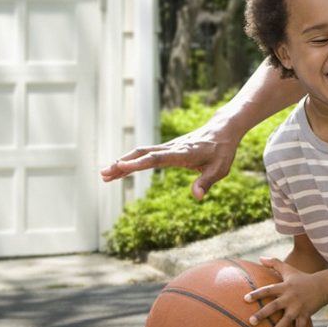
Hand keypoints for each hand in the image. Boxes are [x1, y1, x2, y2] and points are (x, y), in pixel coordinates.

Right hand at [99, 121, 239, 199]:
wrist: (223, 129)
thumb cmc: (222, 151)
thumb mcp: (220, 169)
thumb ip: (207, 182)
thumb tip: (197, 197)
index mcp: (183, 153)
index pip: (157, 159)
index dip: (138, 164)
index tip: (121, 167)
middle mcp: (172, 148)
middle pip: (142, 154)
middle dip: (122, 164)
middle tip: (104, 174)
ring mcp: (168, 147)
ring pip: (141, 153)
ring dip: (123, 163)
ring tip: (104, 174)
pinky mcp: (167, 149)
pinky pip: (146, 154)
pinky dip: (131, 161)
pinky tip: (121, 169)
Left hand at [244, 257, 326, 326]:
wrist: (323, 285)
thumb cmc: (302, 277)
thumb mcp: (288, 269)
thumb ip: (274, 263)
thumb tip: (260, 258)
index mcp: (284, 287)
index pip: (268, 290)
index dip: (257, 294)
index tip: (245, 299)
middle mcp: (290, 297)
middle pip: (274, 306)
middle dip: (263, 314)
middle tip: (251, 321)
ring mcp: (298, 307)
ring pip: (286, 320)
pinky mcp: (305, 315)